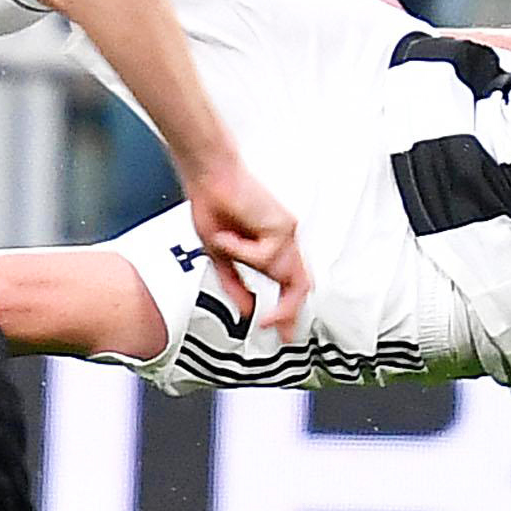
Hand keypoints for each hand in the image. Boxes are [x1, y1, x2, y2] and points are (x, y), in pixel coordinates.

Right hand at [181, 158, 311, 336]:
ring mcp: (285, 233)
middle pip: (301, 284)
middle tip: (282, 331)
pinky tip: (229, 235)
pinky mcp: (282, 225)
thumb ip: (235, 284)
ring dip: (249, 265)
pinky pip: (266, 256)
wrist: (209, 176)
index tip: (283, 333)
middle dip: (290, 312)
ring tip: (226, 245)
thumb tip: (247, 310)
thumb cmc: (212, 205)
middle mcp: (283, 241)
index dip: (287, 311)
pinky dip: (242, 251)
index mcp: (270, 248)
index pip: (289, 285)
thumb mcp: (219, 256)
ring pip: (286, 274)